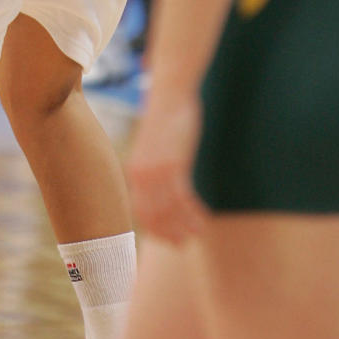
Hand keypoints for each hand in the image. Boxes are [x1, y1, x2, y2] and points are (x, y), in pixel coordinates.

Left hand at [127, 88, 206, 243]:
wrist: (170, 94)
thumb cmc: (165, 119)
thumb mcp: (153, 148)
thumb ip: (152, 168)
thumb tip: (158, 185)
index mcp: (135, 171)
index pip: (140, 211)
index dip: (154, 230)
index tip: (167, 240)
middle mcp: (142, 174)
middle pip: (154, 216)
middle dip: (169, 233)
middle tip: (183, 244)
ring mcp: (157, 171)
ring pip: (170, 211)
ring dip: (184, 226)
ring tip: (197, 234)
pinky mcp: (174, 164)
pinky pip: (183, 198)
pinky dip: (193, 212)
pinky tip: (203, 219)